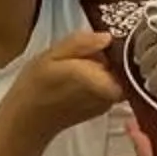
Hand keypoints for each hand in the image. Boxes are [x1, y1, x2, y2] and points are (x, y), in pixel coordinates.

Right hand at [6, 29, 124, 136]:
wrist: (27, 121)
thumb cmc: (35, 86)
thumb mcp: (50, 56)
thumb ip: (80, 44)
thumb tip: (107, 37)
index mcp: (98, 79)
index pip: (128, 60)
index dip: (126, 46)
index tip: (116, 34)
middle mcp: (109, 93)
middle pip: (126, 68)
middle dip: (117, 54)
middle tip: (96, 45)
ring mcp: (108, 104)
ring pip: (120, 77)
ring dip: (110, 66)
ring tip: (88, 58)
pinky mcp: (104, 109)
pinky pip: (112, 86)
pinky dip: (104, 77)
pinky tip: (85, 73)